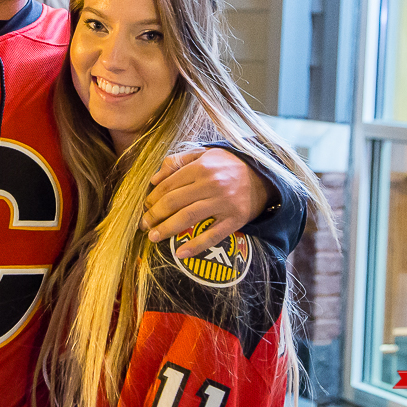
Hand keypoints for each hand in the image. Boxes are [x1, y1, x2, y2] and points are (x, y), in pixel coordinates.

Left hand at [141, 147, 273, 257]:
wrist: (262, 174)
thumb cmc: (227, 164)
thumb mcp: (203, 154)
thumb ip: (177, 161)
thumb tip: (154, 179)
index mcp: (201, 167)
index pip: (168, 185)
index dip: (153, 199)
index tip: (145, 208)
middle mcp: (211, 184)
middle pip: (174, 202)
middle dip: (155, 216)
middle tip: (144, 225)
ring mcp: (224, 203)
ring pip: (188, 218)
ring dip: (167, 229)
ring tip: (154, 237)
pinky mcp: (236, 219)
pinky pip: (213, 235)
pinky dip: (196, 246)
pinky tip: (180, 253)